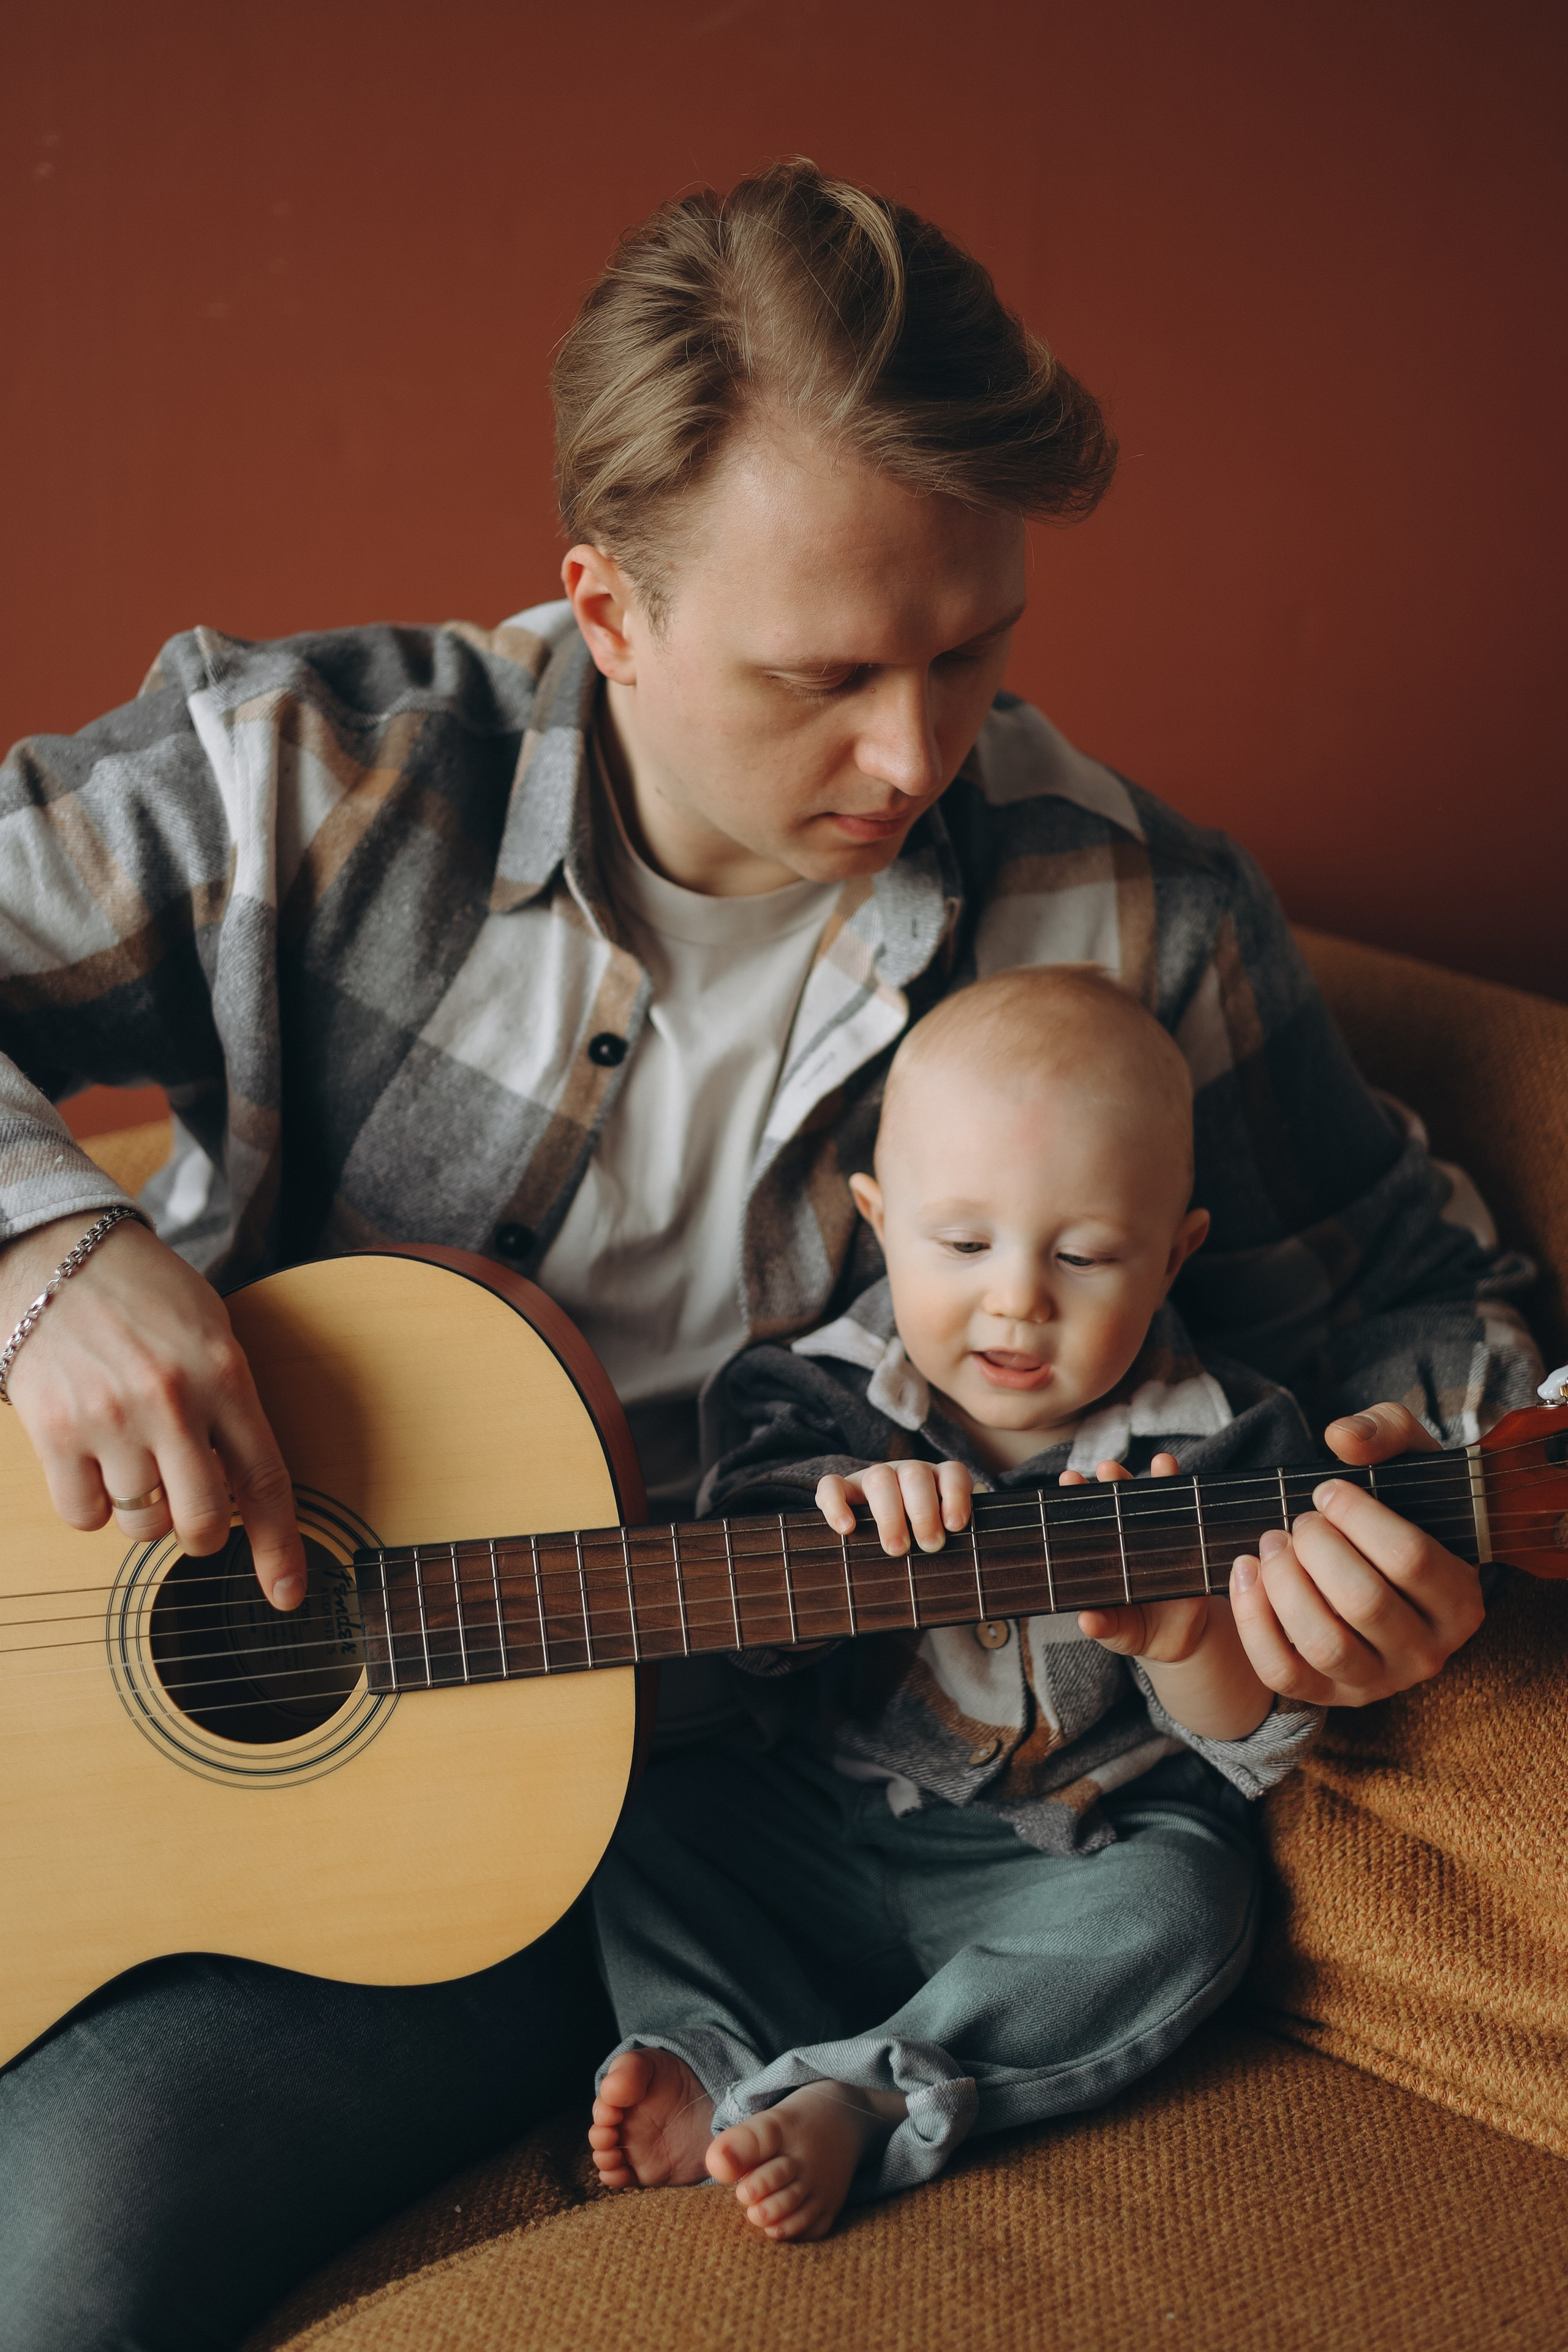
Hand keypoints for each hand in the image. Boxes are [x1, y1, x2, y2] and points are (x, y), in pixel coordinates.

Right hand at [0, 1212, 304, 1607]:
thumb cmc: (144, 1293)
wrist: (58, 1251)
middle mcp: (172, 1402)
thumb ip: (231, 1404)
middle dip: (201, 1535)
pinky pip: (84, 1516)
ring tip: (133, 1459)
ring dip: (142, 1512)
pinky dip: (91, 1506)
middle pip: (201, 1523)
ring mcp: (110, 1419)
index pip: (265, 1479)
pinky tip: (92, 1462)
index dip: (279, 1547)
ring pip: (140, 1525)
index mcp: (225, 1374)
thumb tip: (241, 1488)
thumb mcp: (211, 1330)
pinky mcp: (55, 1431)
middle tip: (190, 1509)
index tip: (287, 1595)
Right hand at [816, 1459, 973, 1554]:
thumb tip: (970, 1536)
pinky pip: (832, 1485)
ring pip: (880, 1477)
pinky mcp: (843, 1489)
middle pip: (915, 1475)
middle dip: (924, 1512)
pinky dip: (837, 1504)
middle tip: (930, 1546)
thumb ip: (959, 1533)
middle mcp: (905, 1473)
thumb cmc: (920, 1540)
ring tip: (896, 1548)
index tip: (956, 1526)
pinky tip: (847, 1529)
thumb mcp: (943, 1535)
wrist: (881, 1535)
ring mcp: (872, 1478)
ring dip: (890, 1514)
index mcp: (936, 1480)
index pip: (951, 1473)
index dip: (956, 1495)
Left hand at [1062, 1454, 1210, 1660]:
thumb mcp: (1118, 1632)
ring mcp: (1160, 1536)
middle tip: (1107, 1467)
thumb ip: (1104, 1626)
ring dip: (1155, 1478)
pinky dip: (1183, 1490)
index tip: (1068, 1478)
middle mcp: (1128, 1538)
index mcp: (1104, 1555)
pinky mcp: (1190, 1543)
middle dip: (1113, 1482)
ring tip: (1159, 1461)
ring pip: (1154, 1502)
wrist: (1178, 1639)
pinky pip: (1187, 1514)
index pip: (1088, 1523)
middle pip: (1119, 1504)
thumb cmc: (1135, 1630)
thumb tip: (1087, 1621)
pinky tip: (1173, 1467)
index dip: (1076, 1501)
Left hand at [1227, 1401, 1482, 1707]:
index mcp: (1459, 1600)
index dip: (1357, 1517)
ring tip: (1271, 1544)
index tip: (1325, 1489)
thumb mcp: (1408, 1461)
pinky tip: (1244, 1573)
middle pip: (1364, 1602)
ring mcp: (1377, 1681)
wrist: (1379, 1566)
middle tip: (1300, 1520)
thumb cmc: (1399, 1510)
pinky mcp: (1327, 1696)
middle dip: (1317, 1548)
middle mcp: (1426, 1651)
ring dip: (1285, 1584)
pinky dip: (1253, 1622)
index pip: (1410, 1559)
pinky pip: (1282, 1674)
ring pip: (1324, 1643)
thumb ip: (1386, 1431)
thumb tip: (1342, 1438)